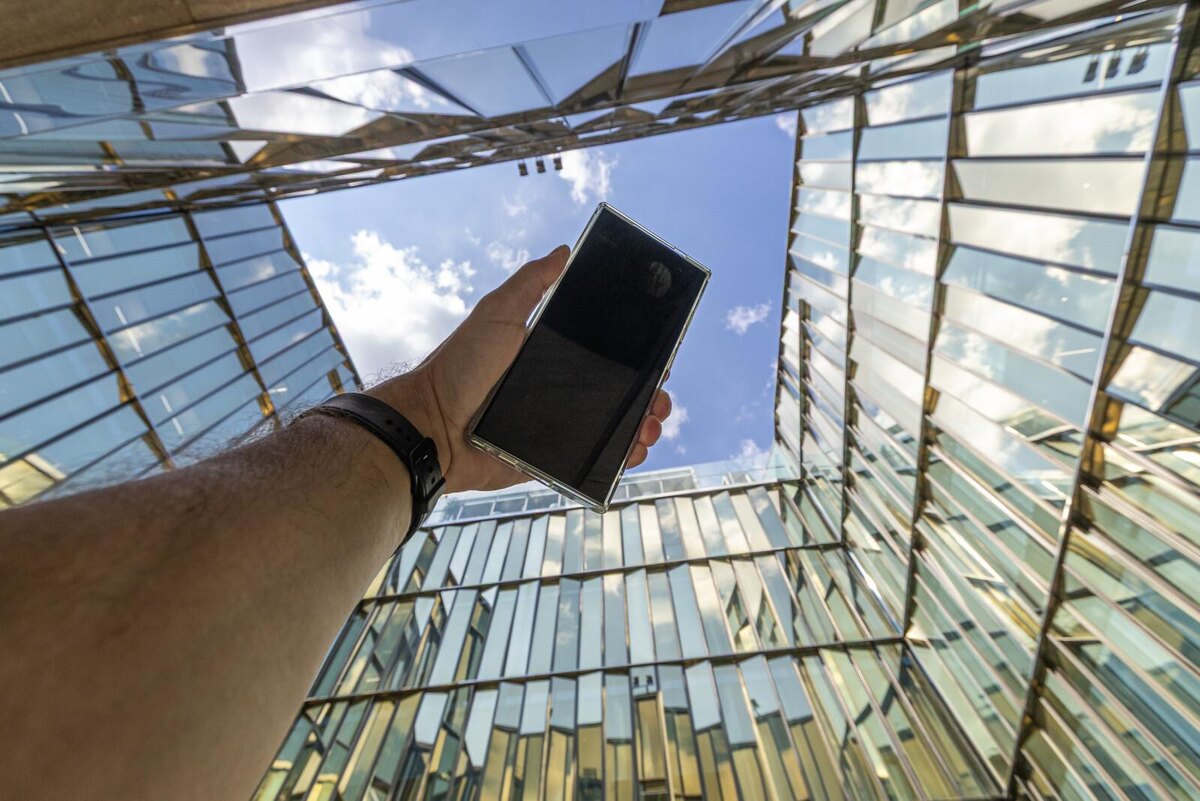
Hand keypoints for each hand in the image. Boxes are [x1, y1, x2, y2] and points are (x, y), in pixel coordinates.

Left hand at [368, 245, 674, 492]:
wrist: (431, 426)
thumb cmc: (459, 367)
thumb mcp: (496, 313)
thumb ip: (530, 283)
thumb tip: (564, 251)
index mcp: (553, 356)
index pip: (607, 355)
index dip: (637, 358)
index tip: (660, 359)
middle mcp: (560, 390)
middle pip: (619, 393)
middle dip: (650, 397)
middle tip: (660, 400)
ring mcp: (558, 426)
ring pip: (614, 429)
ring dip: (641, 428)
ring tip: (651, 428)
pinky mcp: (551, 459)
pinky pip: (593, 461)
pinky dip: (619, 459)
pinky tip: (634, 452)